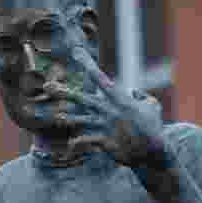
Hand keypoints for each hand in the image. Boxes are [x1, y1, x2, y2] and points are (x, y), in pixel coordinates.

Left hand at [61, 49, 166, 168]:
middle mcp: (108, 110)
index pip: (99, 77)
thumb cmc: (153, 126)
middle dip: (64, 92)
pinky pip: (86, 141)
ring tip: (56, 115)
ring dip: (67, 118)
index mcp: (119, 98)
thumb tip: (133, 92)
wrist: (153, 150)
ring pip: (80, 119)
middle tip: (48, 86)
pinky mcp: (104, 142)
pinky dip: (78, 143)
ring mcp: (104, 126)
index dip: (86, 64)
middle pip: (81, 98)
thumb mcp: (151, 105)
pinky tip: (70, 145)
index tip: (76, 52)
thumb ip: (141, 96)